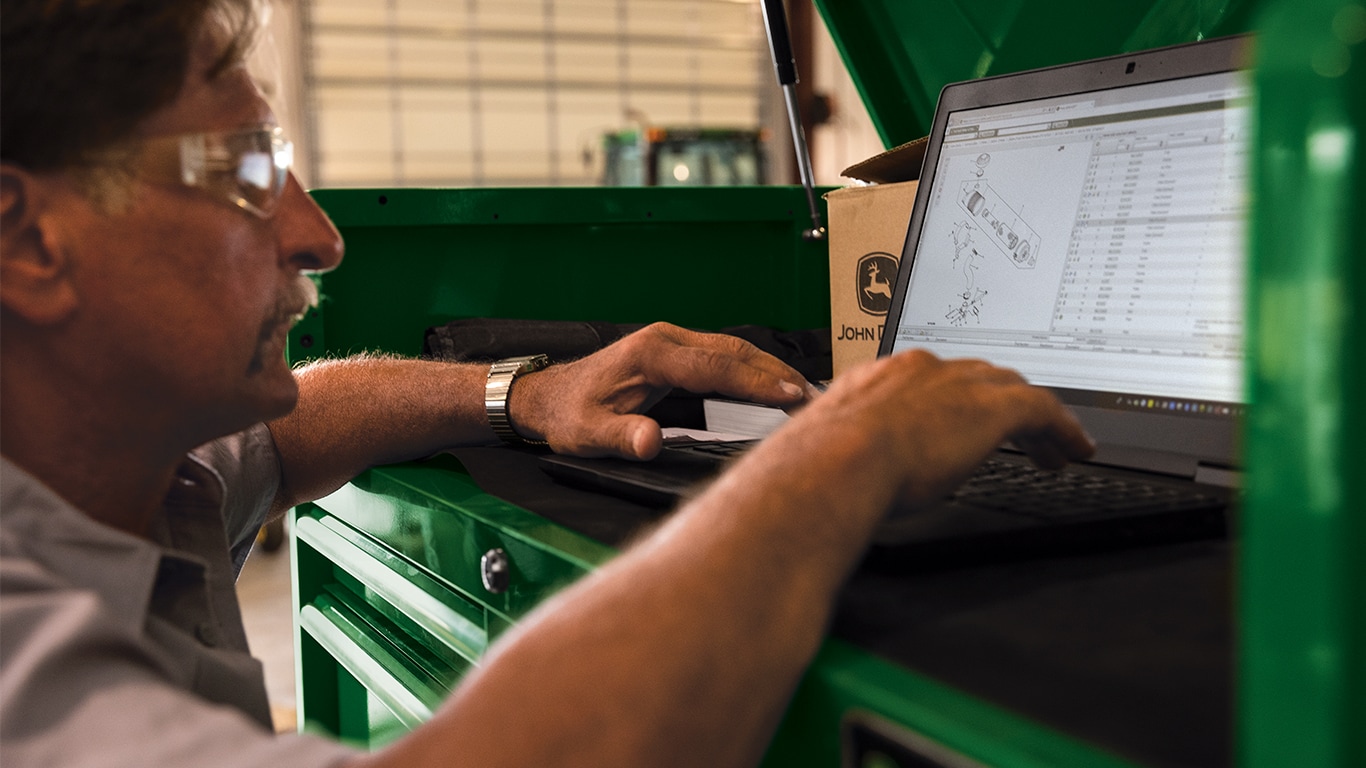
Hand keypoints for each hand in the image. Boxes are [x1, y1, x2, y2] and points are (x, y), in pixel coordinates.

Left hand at [508, 323, 816, 458]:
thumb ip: (622, 437)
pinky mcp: (676, 354)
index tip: (791, 395)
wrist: (546, 397)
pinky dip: (752, 370)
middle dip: (775, 372)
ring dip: (768, 369)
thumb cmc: (567, 415)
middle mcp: (665, 341)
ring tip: (804, 393)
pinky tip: (772, 386)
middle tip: (814, 396)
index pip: (715, 366)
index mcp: (650, 354)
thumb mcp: (587, 434)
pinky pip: (722, 358)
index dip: (755, 381)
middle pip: (733, 351)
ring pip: (732, 351)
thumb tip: (651, 442)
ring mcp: (672, 343)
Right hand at [757, 349, 1094, 513]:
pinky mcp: (992, 407)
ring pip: (1013, 390)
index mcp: (882, 377)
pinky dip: (1062, 428)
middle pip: (979, 378)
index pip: (933, 381)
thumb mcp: (837, 453)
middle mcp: (923, 370)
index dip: (956, 401)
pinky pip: (1043, 410)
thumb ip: (852, 456)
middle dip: (999, 403)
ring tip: (1052, 447)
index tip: (962, 423)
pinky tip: (1075, 450)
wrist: (836, 461)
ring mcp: (959, 384)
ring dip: (1035, 420)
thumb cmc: (822, 467)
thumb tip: (849, 479)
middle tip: (1017, 431)